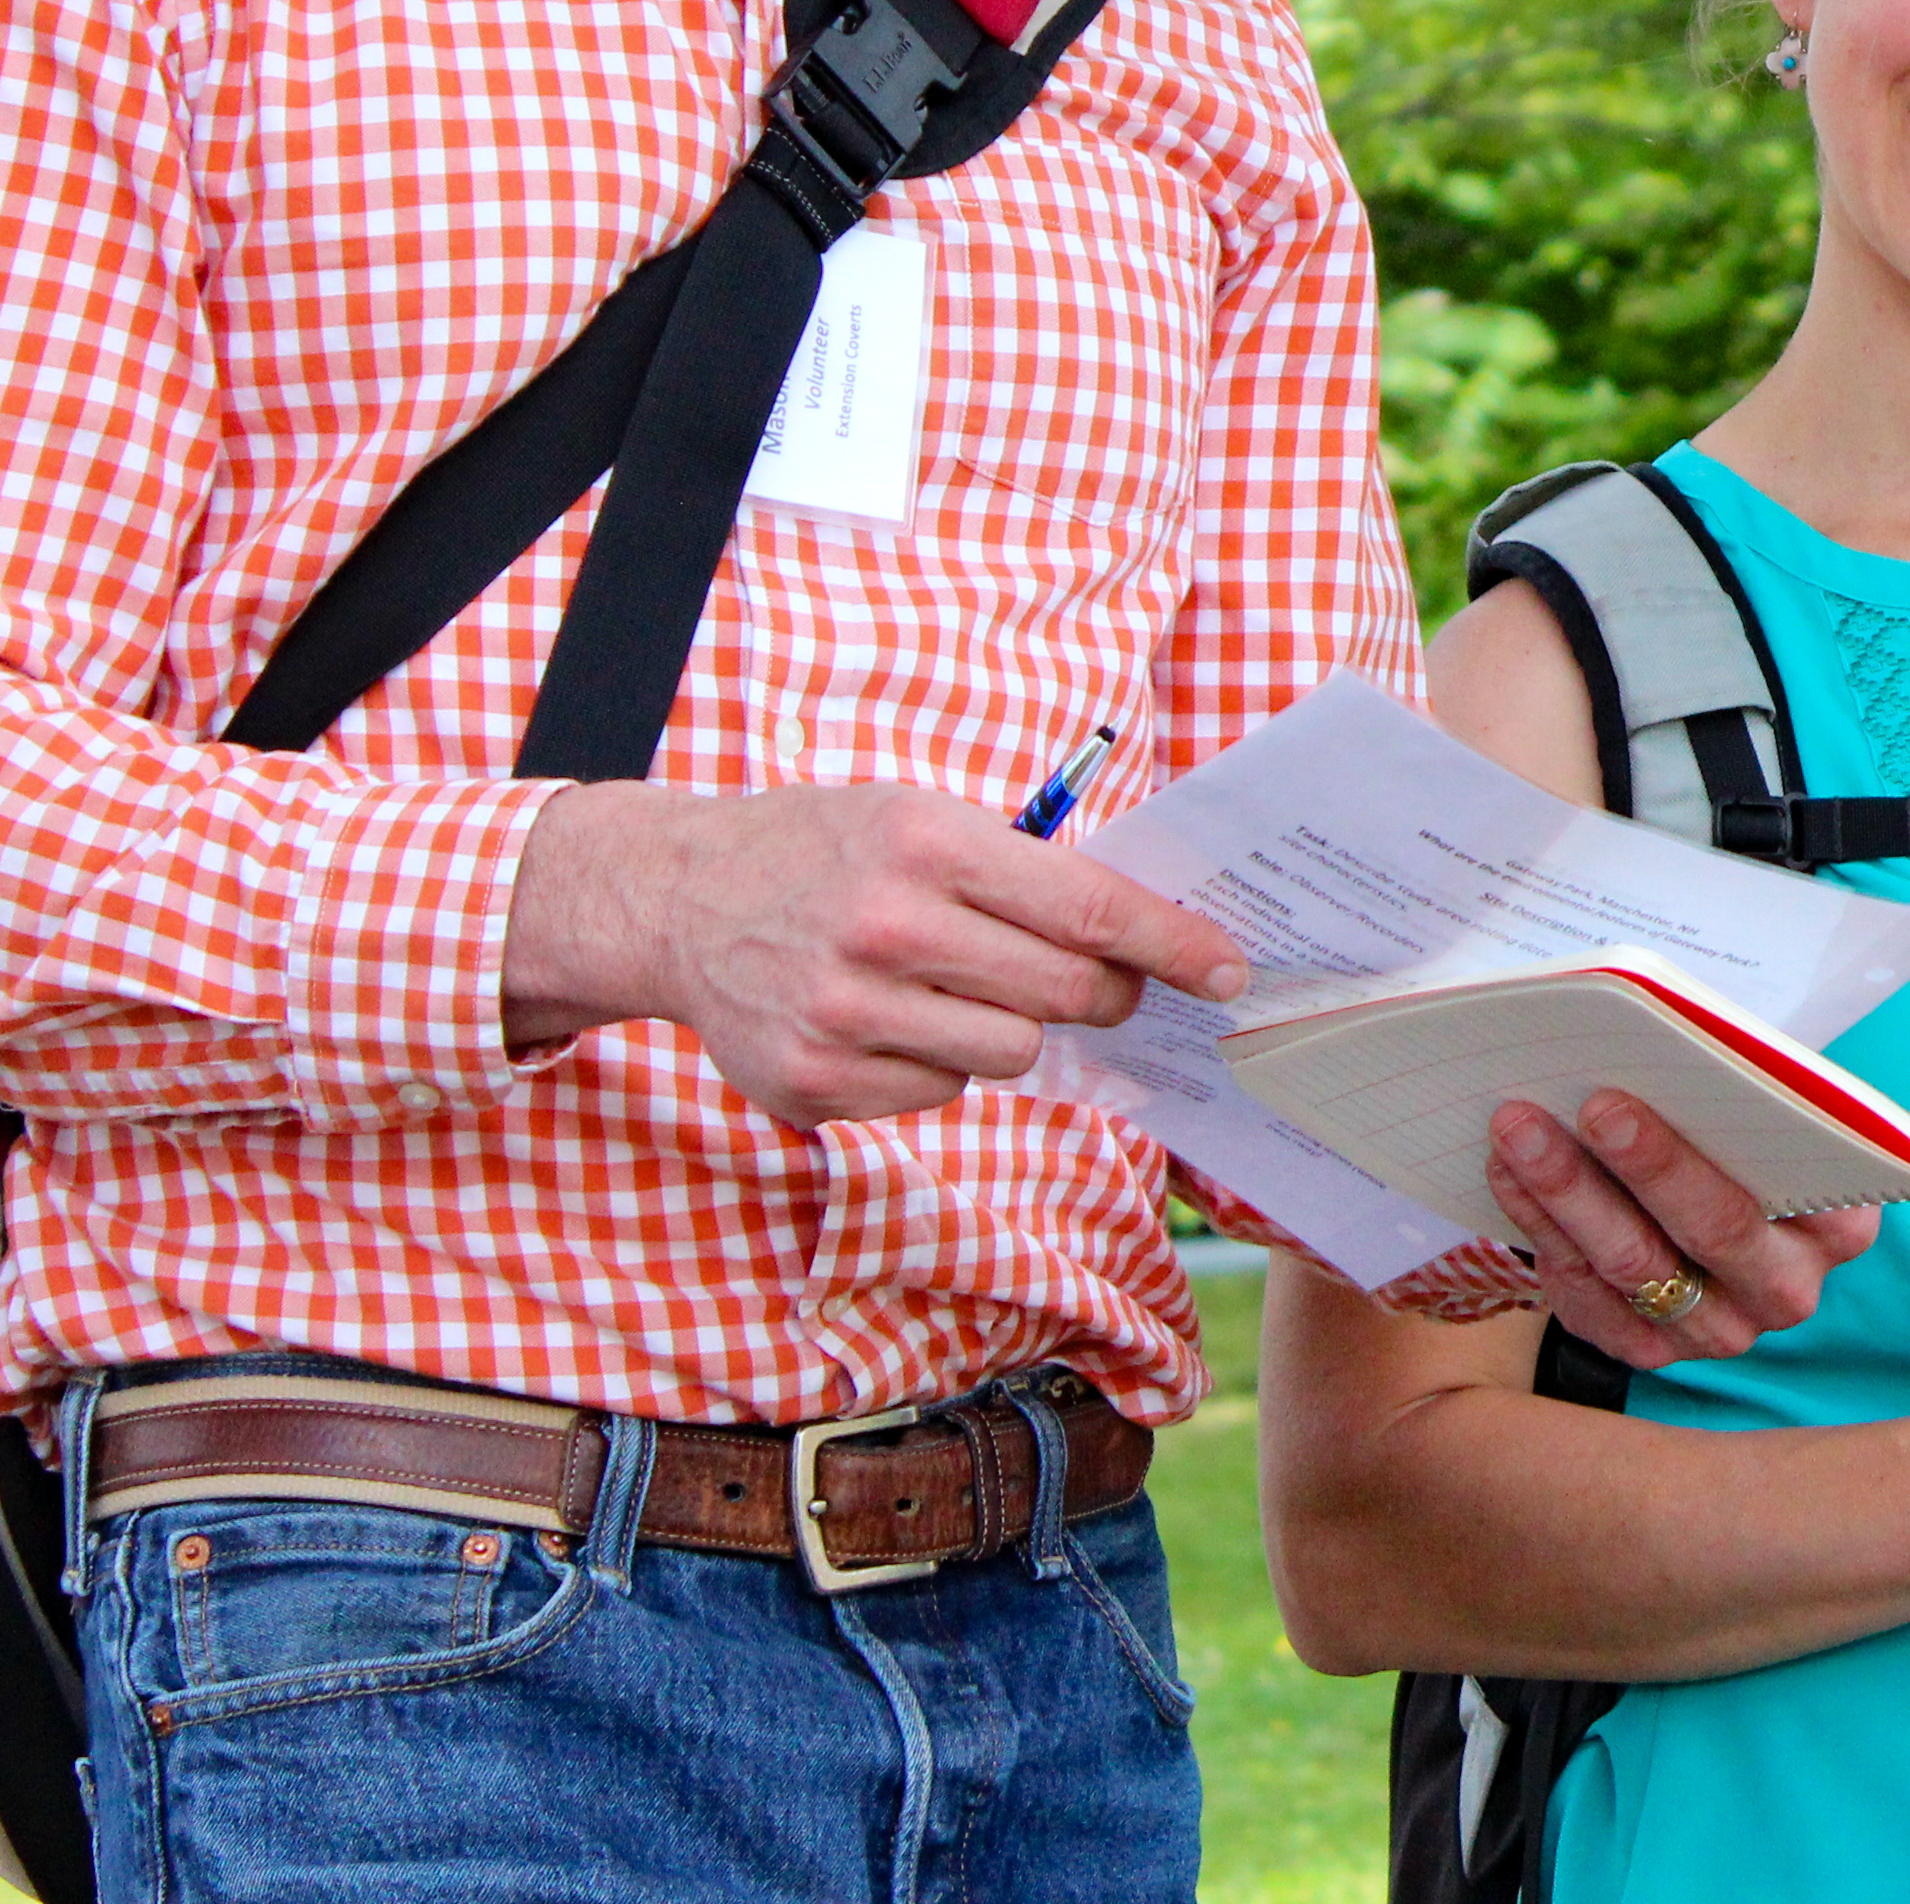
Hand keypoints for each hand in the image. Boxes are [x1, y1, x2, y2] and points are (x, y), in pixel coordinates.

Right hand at [501, 779, 1248, 1127]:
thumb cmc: (828, 849)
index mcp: (929, 844)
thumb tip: (1147, 935)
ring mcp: (845, 1014)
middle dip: (1107, 994)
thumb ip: (1025, 870)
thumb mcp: (922, 816)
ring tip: (957, 985)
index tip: (1231, 970)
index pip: (1091, 911)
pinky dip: (938, 1064)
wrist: (678, 898)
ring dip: (1010, 1027)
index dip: (1174, 945)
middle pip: (1065, 995)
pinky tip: (892, 1020)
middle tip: (1104, 984)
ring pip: (1012, 1055)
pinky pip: (941, 1094)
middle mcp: (887, 929)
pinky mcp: (815, 1083)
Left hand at [1490, 1090, 1888, 1370]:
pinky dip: (1542, 1229)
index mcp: (1840, 1224)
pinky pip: (1588, 1297)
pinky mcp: (1653, 1352)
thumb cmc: (1743, 1132)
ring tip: (1517, 1128)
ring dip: (1566, 1191)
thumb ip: (1741, 1087)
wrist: (1715, 1196)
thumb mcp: (1767, 1106)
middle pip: (1706, 1232)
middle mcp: (1787, 1290)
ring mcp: (1719, 1332)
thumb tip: (1658, 1045)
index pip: (1775, 1192)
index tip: (1612, 1099)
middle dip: (1629, 1165)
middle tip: (1570, 1106)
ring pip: (1633, 1266)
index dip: (1684, 1153)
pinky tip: (1509, 1174)